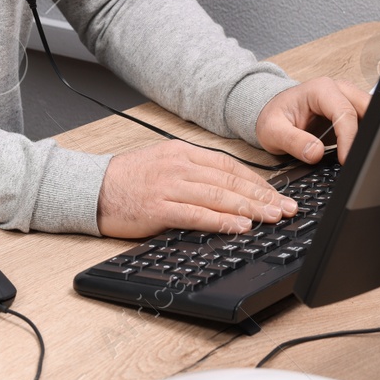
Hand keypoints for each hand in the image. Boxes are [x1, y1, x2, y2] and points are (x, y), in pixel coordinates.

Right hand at [97, 140, 296, 238]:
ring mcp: (168, 186)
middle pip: (229, 181)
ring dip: (250, 208)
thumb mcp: (162, 165)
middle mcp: (178, 166)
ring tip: (273, 217)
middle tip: (287, 208)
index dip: (257, 181)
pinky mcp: (158, 208)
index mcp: (181, 153)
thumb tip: (226, 190)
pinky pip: (196, 214)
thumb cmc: (126, 180)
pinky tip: (240, 226)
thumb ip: (192, 174)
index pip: (229, 166)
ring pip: (219, 196)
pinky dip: (221, 220)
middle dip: (263, 196)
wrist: (92, 188)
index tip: (277, 195)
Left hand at [255, 77, 369, 163]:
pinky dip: (367, 138)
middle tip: (362, 159)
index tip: (346, 160)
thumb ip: (292, 141)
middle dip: (369, 134)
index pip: (345, 113)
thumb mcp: (273, 131)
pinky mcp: (351, 113)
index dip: (349, 139)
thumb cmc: (273, 117)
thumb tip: (315, 152)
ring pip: (373, 115)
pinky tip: (359, 153)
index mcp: (320, 89)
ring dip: (371, 135)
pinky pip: (368, 123)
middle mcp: (339, 90)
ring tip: (361, 157)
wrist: (272, 112)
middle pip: (368, 109)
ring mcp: (347, 100)